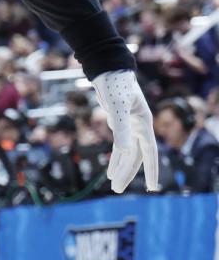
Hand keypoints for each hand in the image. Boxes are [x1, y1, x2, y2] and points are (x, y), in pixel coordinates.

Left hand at [92, 69, 158, 192]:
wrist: (107, 69)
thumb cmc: (115, 85)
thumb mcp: (117, 106)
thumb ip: (122, 128)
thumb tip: (126, 151)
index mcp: (144, 123)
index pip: (149, 152)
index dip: (151, 170)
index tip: (152, 188)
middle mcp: (138, 126)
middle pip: (135, 156)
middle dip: (128, 173)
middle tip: (118, 190)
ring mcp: (129, 125)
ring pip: (127, 153)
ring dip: (121, 168)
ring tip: (115, 185)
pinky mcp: (118, 123)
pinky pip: (119, 145)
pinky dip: (115, 158)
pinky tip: (110, 170)